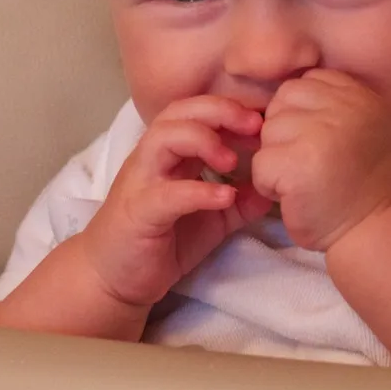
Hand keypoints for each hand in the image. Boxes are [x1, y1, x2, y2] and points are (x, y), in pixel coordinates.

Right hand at [79, 97, 271, 308]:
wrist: (115, 280)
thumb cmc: (163, 242)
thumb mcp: (212, 220)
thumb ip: (241, 203)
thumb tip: (276, 189)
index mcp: (170, 154)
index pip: (196, 112)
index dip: (230, 109)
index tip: (264, 121)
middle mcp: (153, 158)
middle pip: (179, 113)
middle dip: (219, 111)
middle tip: (255, 126)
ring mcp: (142, 182)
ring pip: (164, 139)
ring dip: (202, 140)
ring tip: (234, 161)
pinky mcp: (139, 213)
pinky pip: (167, 193)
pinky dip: (198, 190)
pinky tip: (225, 196)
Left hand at [251, 69, 390, 251]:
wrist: (378, 229)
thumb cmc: (367, 184)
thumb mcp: (368, 127)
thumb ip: (337, 105)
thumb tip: (288, 97)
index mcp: (358, 95)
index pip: (305, 83)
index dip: (301, 115)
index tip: (317, 143)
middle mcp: (342, 107)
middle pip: (282, 103)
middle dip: (284, 134)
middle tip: (307, 164)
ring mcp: (319, 134)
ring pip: (268, 132)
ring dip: (277, 160)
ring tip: (304, 182)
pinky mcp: (297, 164)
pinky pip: (260, 164)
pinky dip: (269, 186)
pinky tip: (295, 197)